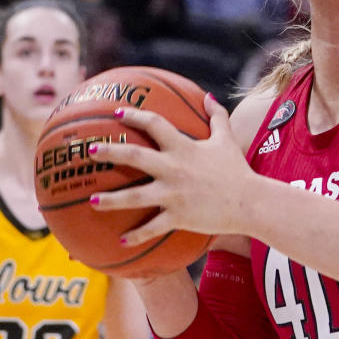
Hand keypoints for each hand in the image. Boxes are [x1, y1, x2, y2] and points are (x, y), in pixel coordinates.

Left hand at [89, 94, 256, 245]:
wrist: (249, 201)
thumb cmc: (237, 169)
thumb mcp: (227, 138)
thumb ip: (217, 115)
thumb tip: (207, 95)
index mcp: (183, 147)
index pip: (154, 124)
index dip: (135, 116)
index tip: (116, 112)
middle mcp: (173, 168)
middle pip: (135, 156)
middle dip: (110, 152)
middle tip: (89, 150)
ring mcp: (173, 194)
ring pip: (135, 196)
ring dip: (111, 200)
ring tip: (91, 200)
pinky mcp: (177, 216)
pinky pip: (152, 227)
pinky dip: (136, 235)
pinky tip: (120, 242)